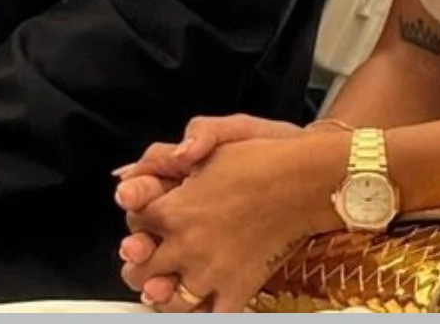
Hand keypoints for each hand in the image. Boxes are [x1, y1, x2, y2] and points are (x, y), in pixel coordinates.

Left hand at [114, 114, 306, 295]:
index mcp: (175, 208)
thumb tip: (154, 162)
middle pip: (140, 269)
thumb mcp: (220, 134)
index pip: (134, 220)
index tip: (149, 213)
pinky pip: (212, 316)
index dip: (138, 214)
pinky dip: (203, 311)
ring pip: (169, 301)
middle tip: (146, 257)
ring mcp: (211, 272)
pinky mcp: (238, 289)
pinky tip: (203, 300)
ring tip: (165, 285)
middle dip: (139, 262)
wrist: (304, 180)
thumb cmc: (264, 156)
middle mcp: (187, 245)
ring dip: (162, 293)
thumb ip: (182, 145)